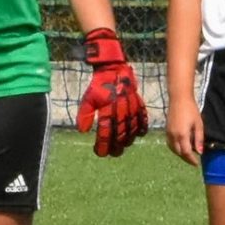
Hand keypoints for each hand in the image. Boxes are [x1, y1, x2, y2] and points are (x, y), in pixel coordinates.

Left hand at [76, 28, 146, 157]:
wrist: (114, 71)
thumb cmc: (98, 86)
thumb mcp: (88, 99)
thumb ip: (85, 115)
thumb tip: (83, 131)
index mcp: (107, 109)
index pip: (106, 131)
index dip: (103, 144)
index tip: (100, 153)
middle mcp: (120, 109)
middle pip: (120, 133)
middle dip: (116, 146)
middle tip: (113, 154)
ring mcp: (131, 106)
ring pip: (132, 128)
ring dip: (128, 139)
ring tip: (123, 147)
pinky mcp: (138, 103)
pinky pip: (142, 117)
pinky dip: (141, 127)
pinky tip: (139, 135)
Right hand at [165, 100, 204, 165]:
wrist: (179, 100)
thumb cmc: (191, 111)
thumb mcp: (199, 125)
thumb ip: (198, 139)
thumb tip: (200, 152)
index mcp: (182, 135)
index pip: (186, 152)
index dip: (192, 160)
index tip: (197, 164)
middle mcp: (173, 136)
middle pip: (179, 152)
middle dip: (186, 158)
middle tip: (194, 161)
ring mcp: (168, 133)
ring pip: (173, 149)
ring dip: (180, 154)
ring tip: (188, 156)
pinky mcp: (166, 131)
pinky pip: (170, 144)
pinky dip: (175, 148)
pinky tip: (180, 147)